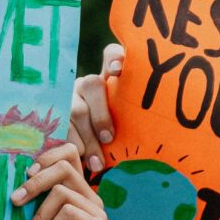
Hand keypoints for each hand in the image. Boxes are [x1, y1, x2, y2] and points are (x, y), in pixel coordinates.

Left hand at [15, 141, 109, 219]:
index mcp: (77, 189)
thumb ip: (35, 188)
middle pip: (64, 168)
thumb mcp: (33, 211)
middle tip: (15, 202)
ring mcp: (98, 213)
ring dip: (39, 216)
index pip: (70, 153)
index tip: (25, 174)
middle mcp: (91, 198)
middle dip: (34, 183)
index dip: (47, 156)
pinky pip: (68, 212)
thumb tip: (20, 165)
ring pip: (62, 192)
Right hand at [67, 41, 125, 171]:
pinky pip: (61, 129)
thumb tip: (165, 127)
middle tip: (110, 138)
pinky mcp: (54, 117)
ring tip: (97, 163)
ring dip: (88, 139)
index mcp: (109, 80)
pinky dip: (73, 147)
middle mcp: (87, 84)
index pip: (112, 55)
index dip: (114, 57)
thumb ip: (138, 121)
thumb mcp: (129, 128)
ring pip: (75, 111)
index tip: (118, 69)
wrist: (84, 159)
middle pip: (92, 84)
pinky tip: (81, 162)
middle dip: (101, 114)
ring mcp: (69, 98)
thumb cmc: (117, 141)